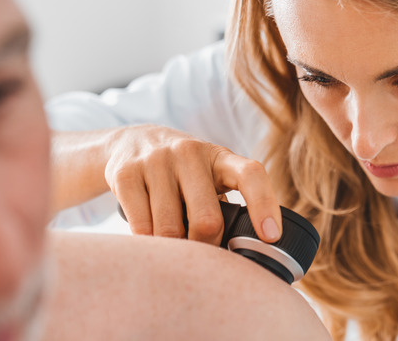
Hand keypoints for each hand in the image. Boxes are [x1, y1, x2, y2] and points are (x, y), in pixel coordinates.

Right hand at [104, 124, 281, 244]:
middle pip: (207, 219)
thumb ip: (228, 205)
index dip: (264, 206)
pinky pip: (141, 227)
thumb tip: (243, 256)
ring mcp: (156, 161)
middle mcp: (190, 153)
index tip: (270, 237)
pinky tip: (151, 239)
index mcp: (220, 157)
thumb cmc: (184, 172)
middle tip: (202, 253)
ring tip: (175, 246)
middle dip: (206, 246)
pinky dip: (149, 243)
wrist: (132, 142)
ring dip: (174, 249)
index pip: (251, 175)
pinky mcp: (126, 174)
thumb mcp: (210, 177)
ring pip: (170, 230)